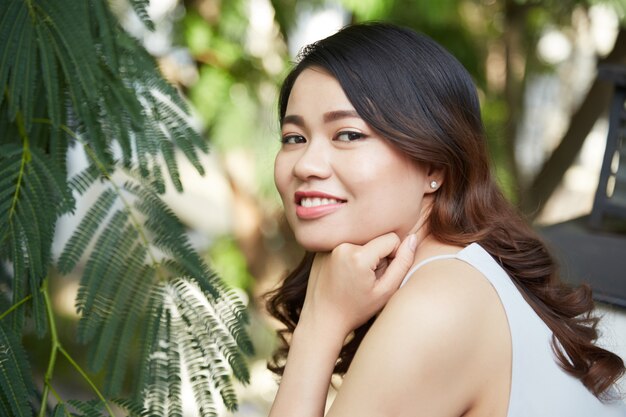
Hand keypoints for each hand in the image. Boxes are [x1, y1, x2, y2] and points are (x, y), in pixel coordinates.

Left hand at [299, 233, 417, 338]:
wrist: (321, 321)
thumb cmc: (355, 310)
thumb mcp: (385, 291)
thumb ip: (403, 263)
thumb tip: (413, 238)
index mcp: (358, 255)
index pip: (391, 239)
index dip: (393, 257)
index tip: (382, 275)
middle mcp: (342, 246)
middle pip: (375, 240)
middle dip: (377, 257)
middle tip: (366, 280)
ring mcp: (328, 247)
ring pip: (361, 242)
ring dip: (363, 257)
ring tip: (354, 279)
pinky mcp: (320, 250)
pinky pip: (345, 246)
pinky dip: (349, 258)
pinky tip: (342, 277)